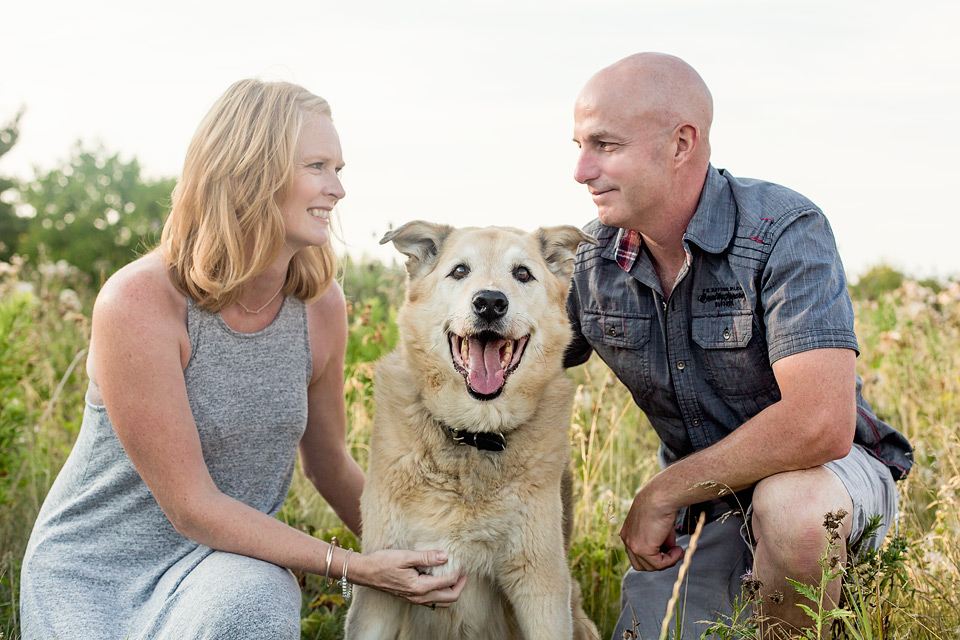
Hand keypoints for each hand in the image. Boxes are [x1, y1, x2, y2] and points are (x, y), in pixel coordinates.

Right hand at [351, 549, 467, 607]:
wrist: (366, 573)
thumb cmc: (383, 562)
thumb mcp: (405, 556)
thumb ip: (426, 557)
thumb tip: (445, 556)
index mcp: (419, 587)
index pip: (448, 582)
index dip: (457, 572)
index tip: (460, 561)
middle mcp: (419, 597)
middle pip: (450, 598)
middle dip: (460, 585)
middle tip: (463, 571)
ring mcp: (415, 599)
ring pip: (442, 602)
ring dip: (452, 591)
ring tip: (455, 576)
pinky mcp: (412, 598)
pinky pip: (433, 601)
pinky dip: (442, 593)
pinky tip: (440, 580)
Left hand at [619, 486, 683, 571]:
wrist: (660, 496)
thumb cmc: (662, 505)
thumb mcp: (659, 526)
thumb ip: (661, 541)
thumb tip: (668, 552)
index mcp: (627, 532)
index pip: (637, 554)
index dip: (653, 555)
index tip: (668, 549)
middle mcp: (626, 539)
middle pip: (640, 564)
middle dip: (658, 562)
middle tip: (674, 553)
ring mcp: (632, 545)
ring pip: (650, 566)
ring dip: (667, 562)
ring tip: (678, 550)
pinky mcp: (642, 549)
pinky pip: (659, 564)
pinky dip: (671, 560)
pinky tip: (679, 550)